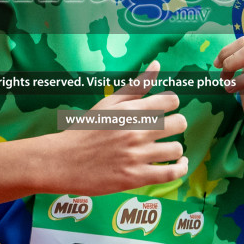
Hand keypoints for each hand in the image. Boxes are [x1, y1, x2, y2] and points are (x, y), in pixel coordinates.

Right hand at [34, 59, 189, 195]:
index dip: (172, 105)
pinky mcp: (136, 177)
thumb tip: (157, 65)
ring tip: (165, 149)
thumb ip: (136, 86)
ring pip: (176, 148)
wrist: (63, 161)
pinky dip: (180, 169)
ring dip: (174, 148)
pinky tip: (179, 164)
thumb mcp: (108, 104)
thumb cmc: (85, 130)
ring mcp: (137, 155)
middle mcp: (136, 131)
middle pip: (179, 123)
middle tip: (165, 130)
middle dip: (175, 125)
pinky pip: (171, 173)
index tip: (165, 111)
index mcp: (130, 111)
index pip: (171, 101)